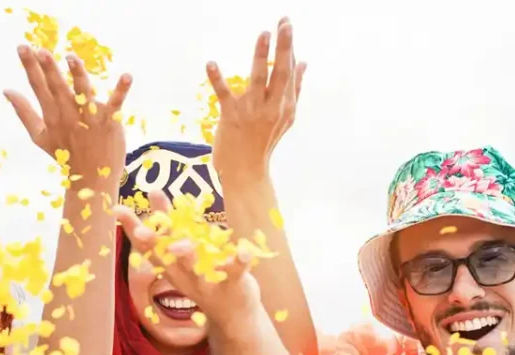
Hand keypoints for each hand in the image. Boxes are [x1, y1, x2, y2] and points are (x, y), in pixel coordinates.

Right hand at [5, 46, 131, 176]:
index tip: (23, 47)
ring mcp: (90, 119)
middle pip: (57, 88)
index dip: (30, 67)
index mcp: (52, 116)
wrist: (91, 179)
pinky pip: (116, 104)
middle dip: (48, 68)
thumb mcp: (39, 136)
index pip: (38, 87)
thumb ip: (23, 112)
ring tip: (71, 58)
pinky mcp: (110, 121)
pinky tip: (127, 76)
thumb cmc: (65, 154)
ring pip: (83, 93)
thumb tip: (7, 90)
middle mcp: (69, 116)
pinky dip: (121, 91)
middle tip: (40, 50)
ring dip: (78, 75)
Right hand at [116, 192, 261, 323]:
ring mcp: (207, 280)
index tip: (118, 209)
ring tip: (182, 245)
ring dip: (188, 255)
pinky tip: (244, 250)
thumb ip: (171, 224)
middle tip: (144, 231)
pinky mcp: (232, 283)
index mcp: (170, 265)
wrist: (232, 317)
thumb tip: (153, 190)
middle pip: (166, 255)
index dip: (132, 228)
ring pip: (195, 267)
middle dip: (154, 243)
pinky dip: (240, 260)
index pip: (146, 245)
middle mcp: (184, 274)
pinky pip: (235, 270)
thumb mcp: (183, 253)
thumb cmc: (204, 277)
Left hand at [208, 18, 305, 179]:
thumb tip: (304, 63)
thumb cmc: (263, 141)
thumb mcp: (285, 117)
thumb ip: (295, 89)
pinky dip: (217, 78)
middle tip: (285, 23)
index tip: (287, 25)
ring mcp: (251, 111)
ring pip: (258, 80)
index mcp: (285, 105)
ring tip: (263, 34)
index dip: (289, 48)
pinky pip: (224, 94)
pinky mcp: (231, 116)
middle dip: (284, 47)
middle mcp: (271, 107)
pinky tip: (211, 63)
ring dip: (260, 56)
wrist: (246, 172)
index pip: (289, 72)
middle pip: (280, 73)